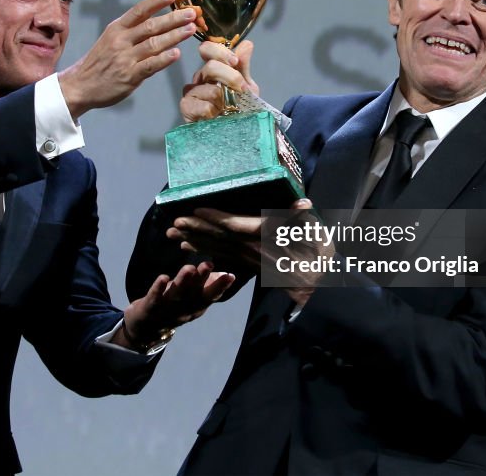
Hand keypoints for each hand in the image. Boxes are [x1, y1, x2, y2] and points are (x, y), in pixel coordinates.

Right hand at [58, 0, 198, 119]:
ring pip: (154, 44)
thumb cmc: (100, 62)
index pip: (139, 10)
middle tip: (192, 12)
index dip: (157, 1)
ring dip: (175, 36)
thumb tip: (160, 20)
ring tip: (191, 29)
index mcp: (116, 28)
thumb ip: (132, 30)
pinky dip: (164, 59)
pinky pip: (150, 65)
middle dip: (174, 18)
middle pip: (151, 26)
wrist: (80, 85)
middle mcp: (120, 41)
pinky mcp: (129, 76)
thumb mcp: (110, 39)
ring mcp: (125, 59)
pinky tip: (177, 53)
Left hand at [117, 262, 234, 350]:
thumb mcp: (194, 298)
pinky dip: (158, 288)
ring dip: (182, 281)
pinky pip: (154, 297)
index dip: (220, 287)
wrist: (146, 329)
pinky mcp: (150, 307)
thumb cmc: (174, 306)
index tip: (230, 276)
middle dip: (201, 279)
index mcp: (195, 306)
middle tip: (208, 264)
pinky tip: (163, 277)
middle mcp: (183, 309)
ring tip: (189, 268)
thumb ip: (209, 286)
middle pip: (194, 294)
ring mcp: (166, 309)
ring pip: (176, 294)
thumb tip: (228, 274)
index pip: (210, 296)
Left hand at [169, 199, 324, 306]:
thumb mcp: (312, 232)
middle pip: (217, 236)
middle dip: (194, 229)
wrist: (313, 281)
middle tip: (172, 225)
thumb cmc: (313, 252)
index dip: (215, 218)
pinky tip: (187, 247)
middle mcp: (251, 248)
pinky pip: (219, 255)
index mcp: (263, 236)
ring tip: (172, 235)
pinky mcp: (245, 263)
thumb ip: (303, 218)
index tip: (195, 209)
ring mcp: (246, 257)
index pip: (234, 225)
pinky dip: (201, 249)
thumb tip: (304, 204)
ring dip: (192, 239)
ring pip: (215, 246)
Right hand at [180, 40, 259, 121]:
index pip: (207, 49)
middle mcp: (200, 79)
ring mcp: (192, 93)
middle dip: (231, 77)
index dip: (220, 52)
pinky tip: (216, 117)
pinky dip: (214, 111)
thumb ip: (244, 66)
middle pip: (210, 67)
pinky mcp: (187, 108)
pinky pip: (203, 105)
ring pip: (209, 88)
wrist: (237, 134)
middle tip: (241, 89)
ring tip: (228, 110)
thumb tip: (247, 44)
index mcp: (212, 69)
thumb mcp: (247, 88)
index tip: (235, 62)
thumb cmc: (239, 110)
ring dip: (225, 100)